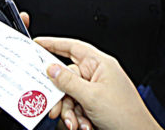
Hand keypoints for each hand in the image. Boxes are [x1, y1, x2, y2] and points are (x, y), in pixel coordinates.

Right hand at [36, 37, 159, 129]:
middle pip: (67, 78)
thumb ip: (68, 82)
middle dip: (61, 97)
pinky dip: (77, 118)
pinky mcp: (95, 105)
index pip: (73, 47)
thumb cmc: (126, 114)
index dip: (54, 44)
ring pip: (69, 96)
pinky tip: (83, 125)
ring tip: (76, 123)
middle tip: (54, 109)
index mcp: (100, 64)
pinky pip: (76, 107)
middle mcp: (97, 75)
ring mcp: (96, 91)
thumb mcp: (91, 96)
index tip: (38, 44)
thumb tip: (51, 69)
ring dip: (70, 112)